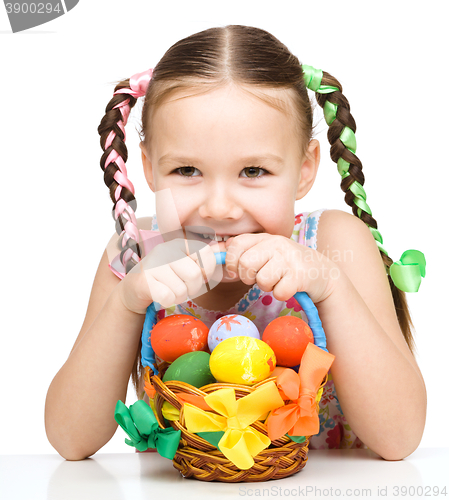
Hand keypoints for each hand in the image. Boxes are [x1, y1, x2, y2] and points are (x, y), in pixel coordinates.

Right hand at [118, 238, 219, 313]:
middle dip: (193, 288)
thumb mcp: (184, 265)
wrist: (133, 290)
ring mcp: (152, 265)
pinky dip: (168, 301)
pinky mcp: (143, 281)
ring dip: (179, 296)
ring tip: (169, 291)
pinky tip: (160, 296)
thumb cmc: (165, 279)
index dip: (208, 269)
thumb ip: (203, 260)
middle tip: (182, 287)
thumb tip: (223, 252)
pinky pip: (168, 296)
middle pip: (195, 275)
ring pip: (182, 288)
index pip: (205, 252)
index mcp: (177, 244)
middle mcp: (164, 250)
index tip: (200, 276)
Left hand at [224, 233, 339, 302]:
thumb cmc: (287, 265)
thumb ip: (241, 252)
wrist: (322, 272)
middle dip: (249, 277)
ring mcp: (290, 258)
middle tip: (260, 277)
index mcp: (265, 237)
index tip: (237, 271)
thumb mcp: (265, 253)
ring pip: (262, 280)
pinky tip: (289, 286)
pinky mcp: (301, 274)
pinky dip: (282, 294)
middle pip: (246, 264)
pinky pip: (279, 292)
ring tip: (278, 280)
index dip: (231, 262)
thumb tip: (214, 252)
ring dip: (268, 287)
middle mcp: (277, 243)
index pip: (235, 245)